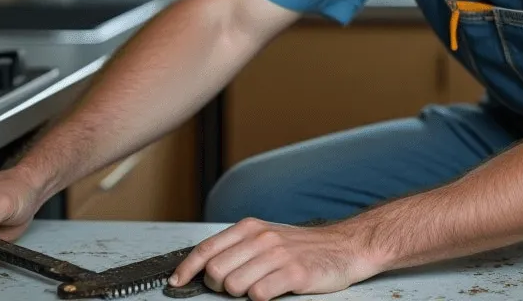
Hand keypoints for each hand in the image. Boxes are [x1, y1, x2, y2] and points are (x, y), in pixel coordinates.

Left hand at [169, 217, 379, 299]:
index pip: (206, 249)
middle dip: (219, 287)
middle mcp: (261, 238)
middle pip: (216, 272)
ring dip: (240, 295)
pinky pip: (259, 294)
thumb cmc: (303, 247)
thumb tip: (205, 267)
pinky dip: (260, 298)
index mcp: (250, 228)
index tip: (177, 282)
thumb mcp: (267, 238)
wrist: (345, 247)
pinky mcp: (294, 273)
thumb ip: (238, 249)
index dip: (186, 269)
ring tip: (257, 289)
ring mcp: (278, 255)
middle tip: (233, 289)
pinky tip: (272, 292)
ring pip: (235, 286)